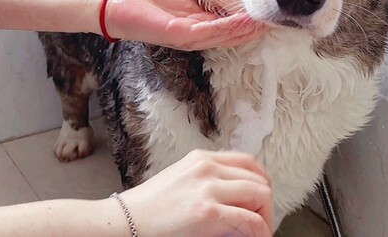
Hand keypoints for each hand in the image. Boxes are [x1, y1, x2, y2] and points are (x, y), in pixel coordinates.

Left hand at [104, 0, 266, 48]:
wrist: (118, 8)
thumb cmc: (147, 3)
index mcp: (198, 30)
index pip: (231, 30)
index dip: (251, 24)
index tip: (270, 13)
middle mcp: (197, 39)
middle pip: (233, 37)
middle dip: (255, 28)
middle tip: (278, 19)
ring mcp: (189, 39)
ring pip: (226, 37)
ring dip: (247, 30)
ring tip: (266, 21)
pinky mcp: (179, 35)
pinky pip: (209, 32)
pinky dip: (228, 27)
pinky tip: (242, 20)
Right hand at [117, 150, 273, 236]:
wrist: (121, 223)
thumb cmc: (146, 208)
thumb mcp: (179, 179)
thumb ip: (206, 180)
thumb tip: (233, 196)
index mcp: (201, 159)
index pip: (248, 162)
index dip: (262, 181)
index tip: (262, 198)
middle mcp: (207, 168)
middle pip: (258, 178)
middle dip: (265, 202)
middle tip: (262, 221)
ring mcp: (208, 189)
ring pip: (260, 195)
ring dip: (266, 216)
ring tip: (260, 232)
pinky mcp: (208, 213)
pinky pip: (249, 221)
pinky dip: (260, 231)